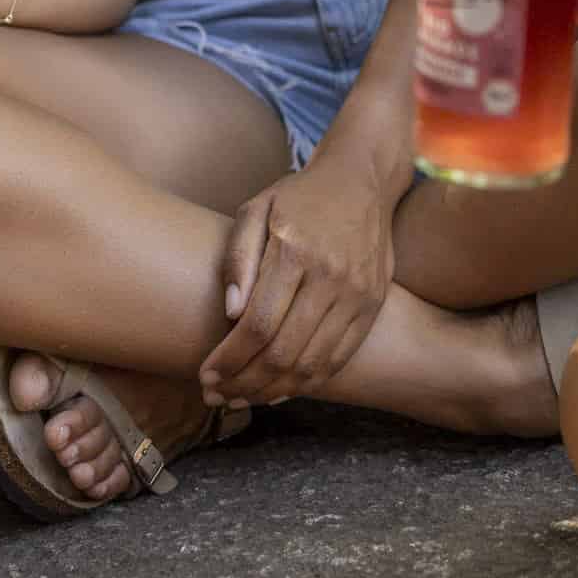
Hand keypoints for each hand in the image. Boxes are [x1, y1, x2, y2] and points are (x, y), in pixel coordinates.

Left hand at [199, 151, 395, 408]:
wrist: (361, 180)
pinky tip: (278, 389)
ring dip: (272, 391)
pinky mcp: (371, 306)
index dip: (229, 359)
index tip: (206, 376)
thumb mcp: (256, 208)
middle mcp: (330, 275)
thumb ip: (238, 257)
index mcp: (295, 249)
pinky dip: (306, 383)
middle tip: (216, 395)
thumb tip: (230, 314)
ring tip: (242, 397)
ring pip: (311, 364)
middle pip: (283, 352)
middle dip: (244, 382)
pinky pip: (338, 360)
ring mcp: (357, 294)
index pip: (258, 325)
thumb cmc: (299, 196)